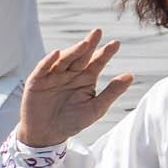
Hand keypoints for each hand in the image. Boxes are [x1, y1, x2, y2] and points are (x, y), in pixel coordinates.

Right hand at [15, 30, 131, 150]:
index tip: (116, 43)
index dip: (106, 53)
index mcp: (86, 78)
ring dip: (73, 51)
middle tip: (97, 32)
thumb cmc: (73, 121)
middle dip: (89, 44)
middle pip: (81, 56)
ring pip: (64, 60)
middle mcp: (70, 73)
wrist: (48, 135)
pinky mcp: (37, 81)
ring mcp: (53, 76)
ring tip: (84, 44)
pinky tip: (57, 53)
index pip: (97, 62)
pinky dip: (48, 61)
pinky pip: (42, 69)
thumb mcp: (96, 108)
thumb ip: (112, 92)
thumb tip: (130, 75)